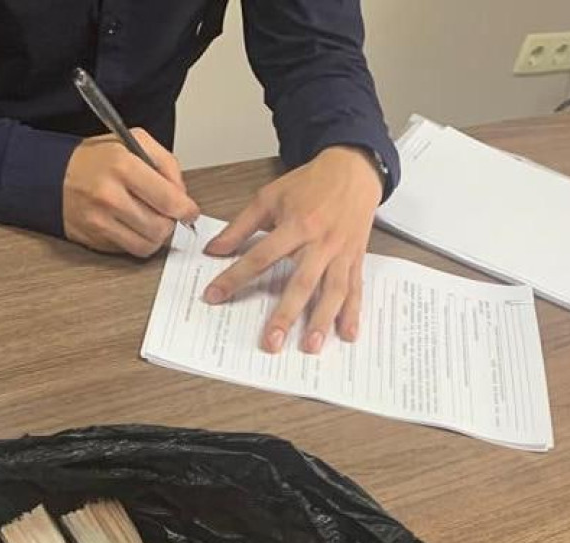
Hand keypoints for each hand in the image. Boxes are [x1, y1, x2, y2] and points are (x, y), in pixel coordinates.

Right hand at [63, 129, 199, 257]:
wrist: (51, 177)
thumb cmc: (95, 160)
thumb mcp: (132, 141)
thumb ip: (165, 162)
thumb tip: (182, 194)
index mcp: (123, 166)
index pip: (168, 199)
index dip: (186, 210)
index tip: (190, 212)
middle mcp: (110, 196)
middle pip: (160, 227)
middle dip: (170, 223)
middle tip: (167, 215)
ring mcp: (100, 222)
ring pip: (147, 245)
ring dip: (156, 237)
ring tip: (152, 222)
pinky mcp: (95, 240)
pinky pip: (129, 250)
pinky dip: (138, 242)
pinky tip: (134, 227)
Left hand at [203, 146, 383, 352]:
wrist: (354, 169)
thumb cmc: (311, 184)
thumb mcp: (270, 197)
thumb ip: (240, 227)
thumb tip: (214, 249)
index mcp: (296, 225)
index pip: (260, 257)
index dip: (235, 277)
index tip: (214, 297)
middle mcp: (320, 242)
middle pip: (301, 283)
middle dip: (286, 315)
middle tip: (271, 342)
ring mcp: (341, 253)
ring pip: (332, 291)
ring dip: (322, 321)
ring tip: (311, 346)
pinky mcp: (356, 260)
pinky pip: (355, 289)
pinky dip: (353, 313)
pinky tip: (349, 335)